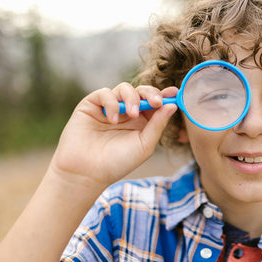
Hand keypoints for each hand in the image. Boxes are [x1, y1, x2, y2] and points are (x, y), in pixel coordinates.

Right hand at [49, 83, 178, 189]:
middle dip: (151, 93)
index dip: (165, 96)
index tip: (174, 93)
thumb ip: (158, 124)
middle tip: (156, 102)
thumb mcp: (144, 145)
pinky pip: (105, 93)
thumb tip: (172, 105)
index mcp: (142, 122)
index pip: (155, 103)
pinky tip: (112, 119)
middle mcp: (126, 112)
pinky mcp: (91, 105)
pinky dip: (112, 103)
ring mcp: (109, 107)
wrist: (87, 172)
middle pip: (142, 91)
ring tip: (132, 115)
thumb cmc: (117, 162)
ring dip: (132, 98)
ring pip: (124, 88)